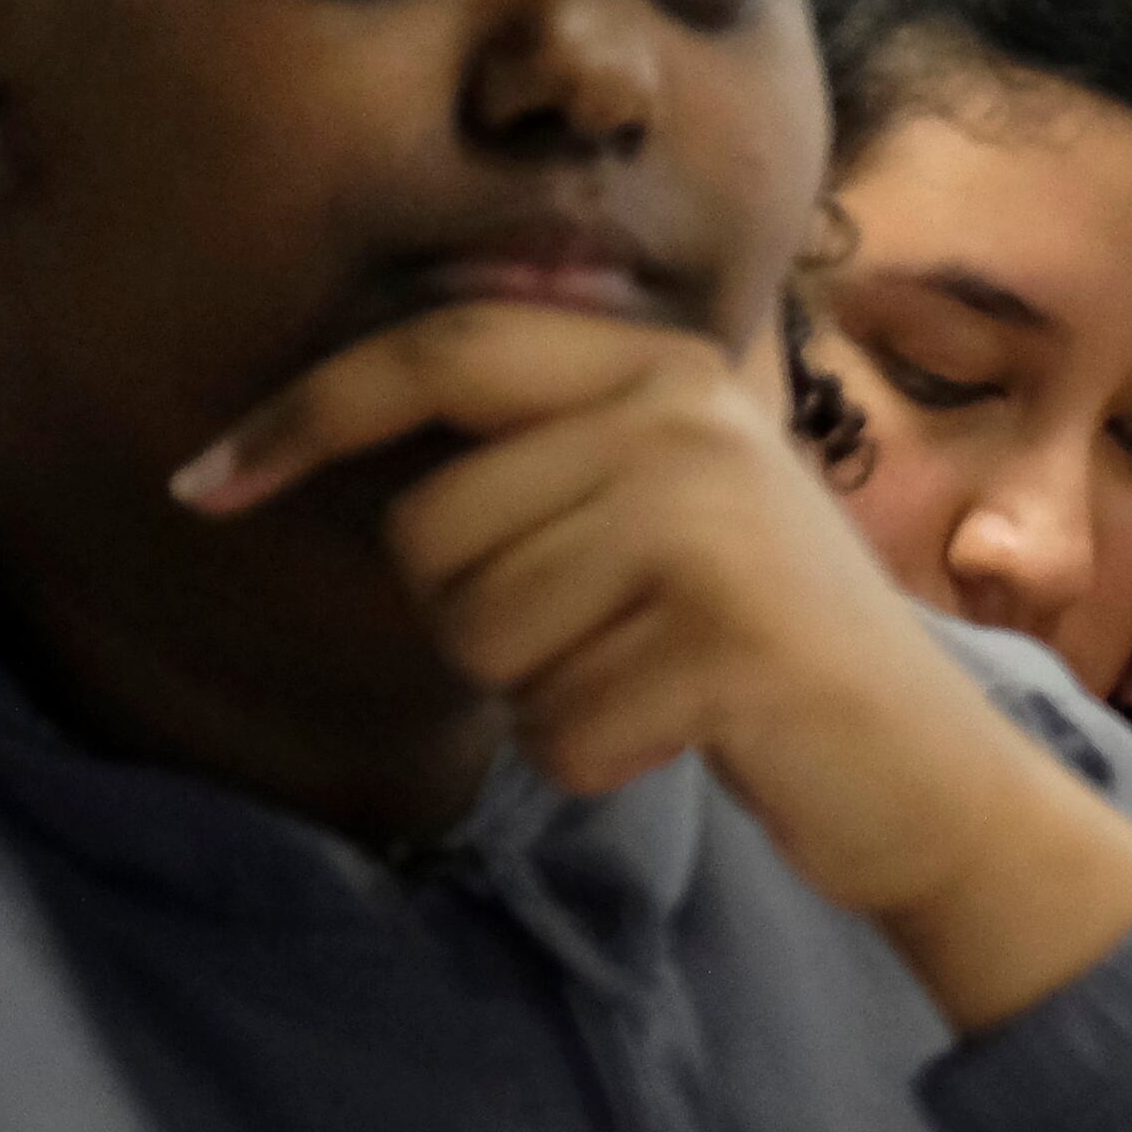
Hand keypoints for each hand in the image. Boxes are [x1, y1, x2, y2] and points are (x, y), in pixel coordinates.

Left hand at [177, 305, 1131, 1022]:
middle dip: (481, 622)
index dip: (305, 416)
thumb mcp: (670, 504)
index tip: (200, 484)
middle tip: (607, 637)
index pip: (439, 355)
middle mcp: (683, 421)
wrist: (930, 776)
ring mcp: (708, 526)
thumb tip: (353, 444)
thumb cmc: (764, 649)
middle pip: (435, 534)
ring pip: (481, 634)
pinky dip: (598, 756)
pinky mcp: (723, 640)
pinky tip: (687, 732)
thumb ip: (550, 447)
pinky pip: (553, 725)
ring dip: (544, 692)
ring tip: (657, 677)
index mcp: (661, 369)